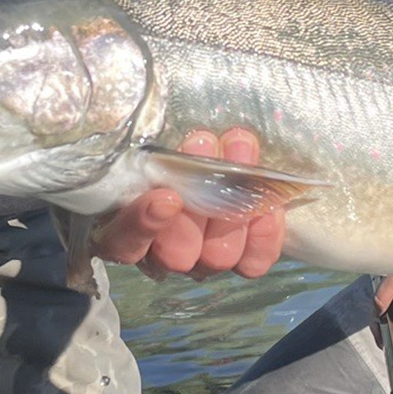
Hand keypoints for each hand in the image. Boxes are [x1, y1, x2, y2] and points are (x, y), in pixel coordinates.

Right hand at [89, 128, 286, 279]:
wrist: (206, 147)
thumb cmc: (161, 141)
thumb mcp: (141, 140)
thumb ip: (140, 147)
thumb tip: (154, 132)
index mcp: (124, 230)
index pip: (123, 243)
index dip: (143, 224)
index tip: (165, 195)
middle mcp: (162, 255)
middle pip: (177, 255)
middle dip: (196, 205)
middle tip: (202, 143)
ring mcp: (203, 259)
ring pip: (219, 256)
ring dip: (232, 202)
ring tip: (237, 145)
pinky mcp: (241, 258)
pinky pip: (253, 261)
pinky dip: (264, 233)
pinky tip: (268, 202)